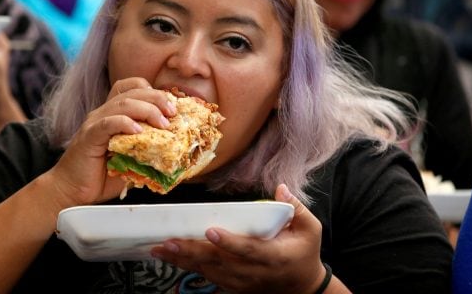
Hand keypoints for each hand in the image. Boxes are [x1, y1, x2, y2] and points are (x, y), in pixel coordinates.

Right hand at [44, 78, 175, 207]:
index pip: (132, 87)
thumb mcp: (131, 160)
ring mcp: (94, 123)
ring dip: (147, 110)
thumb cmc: (101, 177)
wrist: (71, 192)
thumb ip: (147, 150)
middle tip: (173, 112)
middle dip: (157, 98)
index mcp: (113, 113)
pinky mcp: (88, 136)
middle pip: (132, 91)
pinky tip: (138, 131)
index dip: (154, 91)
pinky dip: (125, 123)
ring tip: (163, 123)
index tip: (172, 107)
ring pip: (123, 104)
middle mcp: (103, 113)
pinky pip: (108, 123)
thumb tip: (175, 152)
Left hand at [150, 184, 325, 293]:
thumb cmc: (304, 252)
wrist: (303, 287)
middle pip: (220, 263)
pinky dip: (189, 268)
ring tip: (161, 248)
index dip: (229, 242)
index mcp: (274, 256)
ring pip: (209, 272)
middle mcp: (255, 273)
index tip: (210, 231)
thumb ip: (296, 208)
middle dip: (192, 252)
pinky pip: (208, 278)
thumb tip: (280, 188)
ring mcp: (243, 283)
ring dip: (184, 261)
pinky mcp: (234, 287)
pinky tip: (171, 258)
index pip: (249, 250)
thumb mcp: (310, 229)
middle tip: (167, 241)